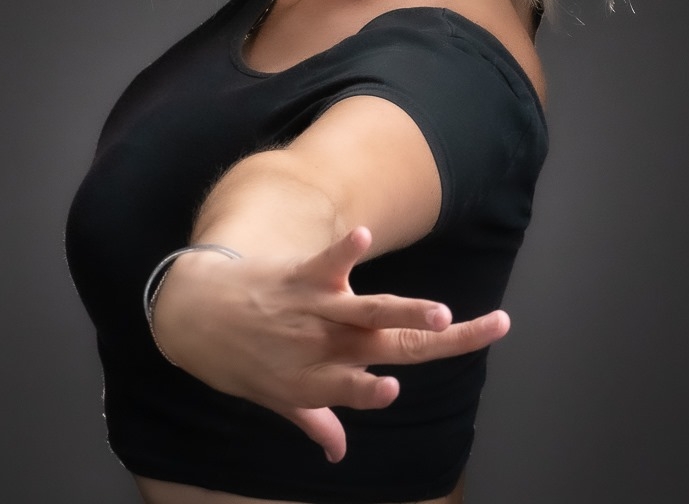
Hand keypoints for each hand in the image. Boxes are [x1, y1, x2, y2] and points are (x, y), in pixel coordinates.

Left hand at [151, 226, 509, 462]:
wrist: (195, 317)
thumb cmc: (238, 361)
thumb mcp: (276, 399)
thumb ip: (315, 418)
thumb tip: (338, 451)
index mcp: (318, 378)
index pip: (359, 387)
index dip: (373, 390)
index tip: (394, 388)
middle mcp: (324, 345)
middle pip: (394, 345)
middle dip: (445, 341)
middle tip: (493, 326)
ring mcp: (315, 309)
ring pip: (372, 311)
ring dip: (410, 311)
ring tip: (443, 314)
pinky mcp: (303, 275)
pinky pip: (329, 261)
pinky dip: (347, 249)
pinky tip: (366, 236)